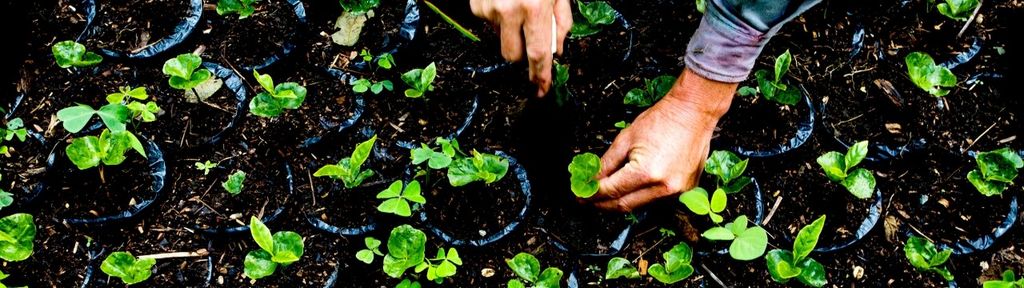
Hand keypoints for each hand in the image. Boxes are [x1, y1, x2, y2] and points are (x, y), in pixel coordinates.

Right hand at [470, 0, 572, 96]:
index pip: (538, 54)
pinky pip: (490, 24)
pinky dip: (499, 18)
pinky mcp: (476, 7)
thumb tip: (555, 49)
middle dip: (523, 55)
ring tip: (518, 7)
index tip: (542, 89)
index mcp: (534, 7)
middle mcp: (508, 11)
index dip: (540, 75)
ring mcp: (489, 10)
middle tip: (531, 37)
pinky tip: (505, 0)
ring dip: (511, 32)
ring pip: (501, 39)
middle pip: (513, 55)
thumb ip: (561, 21)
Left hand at [583, 68, 737, 211]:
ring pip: (640, 205)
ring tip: (605, 195)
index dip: (591, 195)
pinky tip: (630, 189)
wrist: (693, 112)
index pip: (611, 191)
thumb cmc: (662, 120)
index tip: (580, 195)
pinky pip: (657, 199)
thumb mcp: (625, 139)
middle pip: (624, 205)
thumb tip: (591, 179)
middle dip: (602, 204)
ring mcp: (677, 191)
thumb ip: (606, 163)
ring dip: (620, 201)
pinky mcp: (686, 190)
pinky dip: (640, 196)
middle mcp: (663, 187)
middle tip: (587, 200)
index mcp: (646, 172)